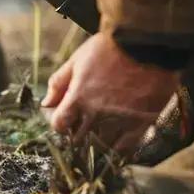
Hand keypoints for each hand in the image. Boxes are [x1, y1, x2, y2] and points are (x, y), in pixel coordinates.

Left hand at [41, 33, 178, 153]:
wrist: (147, 44)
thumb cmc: (111, 48)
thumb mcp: (78, 59)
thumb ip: (59, 83)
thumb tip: (46, 103)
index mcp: (78, 98)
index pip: (59, 125)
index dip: (59, 122)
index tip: (65, 117)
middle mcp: (97, 115)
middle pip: (78, 140)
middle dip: (77, 133)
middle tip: (83, 124)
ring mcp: (119, 121)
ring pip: (101, 147)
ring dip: (97, 142)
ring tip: (101, 131)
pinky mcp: (140, 124)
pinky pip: (125, 149)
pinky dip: (118, 149)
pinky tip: (116, 142)